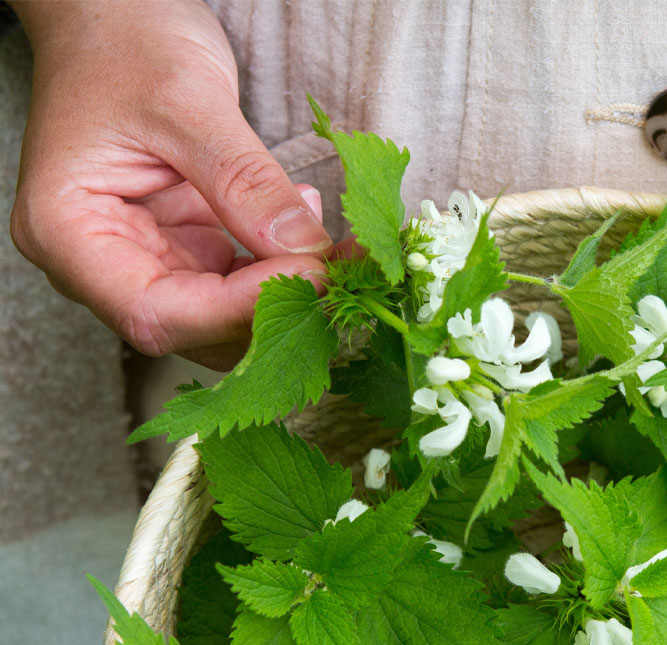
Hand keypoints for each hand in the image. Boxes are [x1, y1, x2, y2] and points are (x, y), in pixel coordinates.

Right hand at [9, 0, 332, 369]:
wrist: (110, 11)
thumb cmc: (125, 40)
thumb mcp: (188, 101)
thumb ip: (245, 182)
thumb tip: (306, 249)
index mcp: (65, 234)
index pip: (156, 312)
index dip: (237, 308)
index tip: (309, 274)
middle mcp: (97, 264)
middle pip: (191, 330)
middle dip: (271, 310)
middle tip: (338, 270)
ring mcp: (141, 262)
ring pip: (222, 321)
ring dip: (286, 295)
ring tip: (332, 244)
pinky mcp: (180, 253)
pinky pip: (236, 286)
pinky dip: (281, 270)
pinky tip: (309, 228)